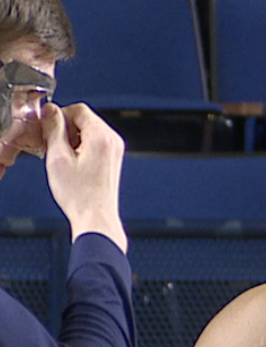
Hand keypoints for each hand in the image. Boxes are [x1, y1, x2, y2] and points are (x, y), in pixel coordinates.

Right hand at [42, 102, 125, 249]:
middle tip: (54, 147)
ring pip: (88, 131)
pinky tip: (73, 165)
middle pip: (85, 119)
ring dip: (72, 139)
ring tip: (64, 159)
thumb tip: (51, 110)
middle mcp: (113, 141)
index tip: (49, 131)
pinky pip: (94, 143)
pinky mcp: (113, 160)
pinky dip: (81, 148)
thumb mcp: (58, 157)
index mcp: (102, 136)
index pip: (78, 109)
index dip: (60, 116)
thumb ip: (54, 129)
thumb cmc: (79, 194)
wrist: (96, 217)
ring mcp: (115, 150)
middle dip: (66, 129)